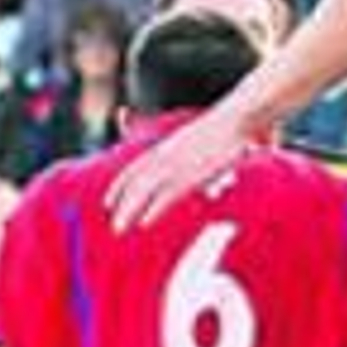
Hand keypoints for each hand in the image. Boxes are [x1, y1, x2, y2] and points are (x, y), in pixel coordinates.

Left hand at [106, 91, 258, 231]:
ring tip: (119, 229)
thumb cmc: (226, 129)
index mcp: (166, 146)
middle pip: (134, 181)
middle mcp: (166, 154)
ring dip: (129, 210)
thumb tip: (194, 169)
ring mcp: (177, 163)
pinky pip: (167, 194)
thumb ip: (187, 153)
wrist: (238, 118)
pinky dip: (153, 209)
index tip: (107, 202)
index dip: (119, 186)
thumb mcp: (199, 139)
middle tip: (113, 225)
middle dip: (120, 203)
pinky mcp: (192, 174)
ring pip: (144, 189)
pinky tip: (144, 223)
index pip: (134, 168)